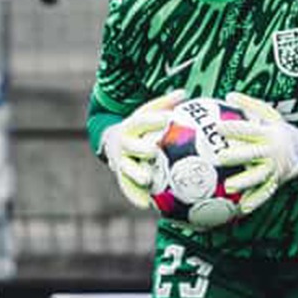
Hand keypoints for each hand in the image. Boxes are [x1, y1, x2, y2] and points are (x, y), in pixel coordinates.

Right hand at [100, 89, 183, 209]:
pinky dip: (134, 196)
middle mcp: (124, 143)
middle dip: (142, 147)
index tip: (168, 119)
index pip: (142, 120)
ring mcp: (121, 161)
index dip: (154, 119)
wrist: (112, 141)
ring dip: (136, 174)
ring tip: (147, 180)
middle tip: (155, 150)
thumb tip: (184, 92)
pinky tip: (146, 205)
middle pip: (132, 145)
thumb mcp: (148, 112)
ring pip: (127, 168)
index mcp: (131, 125)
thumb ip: (164, 104)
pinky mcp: (121, 177)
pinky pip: (126, 188)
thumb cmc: (139, 126)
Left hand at [215, 92, 297, 213]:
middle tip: (221, 157)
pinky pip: (266, 192)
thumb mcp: (269, 115)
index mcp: (268, 133)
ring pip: (259, 176)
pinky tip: (242, 208)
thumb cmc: (278, 129)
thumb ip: (249, 105)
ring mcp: (276, 168)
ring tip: (228, 187)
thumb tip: (228, 95)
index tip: (217, 127)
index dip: (234, 128)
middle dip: (238, 155)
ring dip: (245, 182)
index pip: (250, 129)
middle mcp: (273, 151)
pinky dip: (255, 201)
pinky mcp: (277, 181)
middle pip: (254, 153)